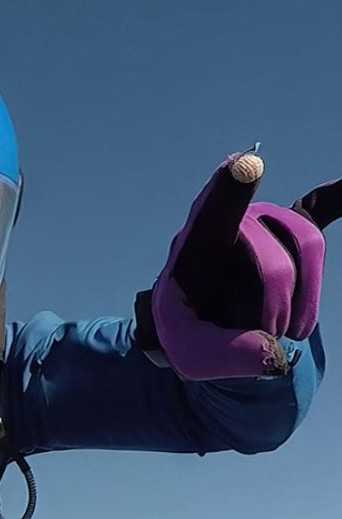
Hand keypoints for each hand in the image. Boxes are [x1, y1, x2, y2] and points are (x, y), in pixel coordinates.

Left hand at [141, 153, 340, 379]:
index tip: (247, 162)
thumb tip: (275, 355)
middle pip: (273, 265)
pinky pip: (319, 208)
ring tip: (282, 325)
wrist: (200, 321)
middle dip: (273, 311)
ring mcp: (260, 222)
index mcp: (194, 252)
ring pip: (307, 248)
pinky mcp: (287, 228)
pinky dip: (339, 197)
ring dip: (303, 297)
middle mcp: (228, 225)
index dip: (230, 192)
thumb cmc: (191, 333)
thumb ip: (227, 356)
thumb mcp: (192, 355)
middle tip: (258, 334)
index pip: (211, 218)